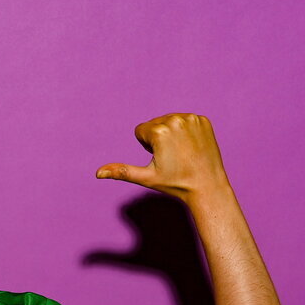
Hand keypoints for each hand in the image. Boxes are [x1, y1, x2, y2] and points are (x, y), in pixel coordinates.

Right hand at [96, 113, 231, 202]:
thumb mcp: (145, 178)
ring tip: (182, 152)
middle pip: (154, 124)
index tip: (161, 158)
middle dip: (158, 139)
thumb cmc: (175, 183)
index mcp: (159, 131)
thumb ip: (121, 171)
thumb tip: (97, 173)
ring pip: (169, 121)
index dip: (146, 147)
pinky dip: (186, 132)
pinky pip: (185, 121)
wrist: (207, 186)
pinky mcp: (203, 120)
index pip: (140, 131)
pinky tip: (191, 147)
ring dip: (171, 134)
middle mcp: (175, 120)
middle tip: (172, 157)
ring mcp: (191, 119)